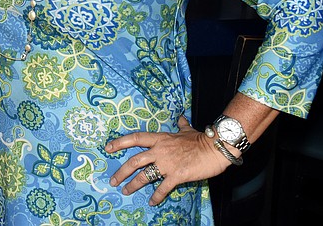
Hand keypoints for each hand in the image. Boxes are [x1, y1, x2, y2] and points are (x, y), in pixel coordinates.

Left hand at [105, 115, 230, 205]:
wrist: (214, 148)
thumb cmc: (201, 139)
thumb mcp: (187, 130)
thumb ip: (181, 126)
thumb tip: (180, 119)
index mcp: (160, 138)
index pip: (135, 138)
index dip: (120, 142)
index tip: (108, 147)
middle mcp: (159, 150)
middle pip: (134, 161)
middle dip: (121, 172)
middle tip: (113, 180)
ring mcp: (167, 163)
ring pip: (144, 176)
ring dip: (133, 185)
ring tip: (126, 191)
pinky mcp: (176, 175)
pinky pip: (163, 188)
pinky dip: (157, 196)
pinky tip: (152, 202)